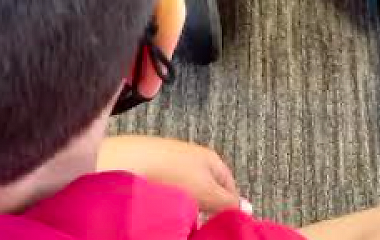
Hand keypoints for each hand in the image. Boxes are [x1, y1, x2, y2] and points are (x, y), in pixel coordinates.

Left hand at [98, 135, 240, 219]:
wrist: (131, 161)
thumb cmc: (174, 175)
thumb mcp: (208, 194)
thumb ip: (228, 203)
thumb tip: (248, 209)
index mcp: (212, 158)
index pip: (230, 186)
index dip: (229, 207)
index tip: (224, 224)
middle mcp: (194, 155)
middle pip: (208, 187)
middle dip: (207, 207)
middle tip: (201, 224)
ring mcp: (172, 159)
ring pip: (187, 187)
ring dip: (187, 204)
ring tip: (181, 216)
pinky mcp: (152, 165)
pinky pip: (168, 185)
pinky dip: (169, 197)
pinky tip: (163, 206)